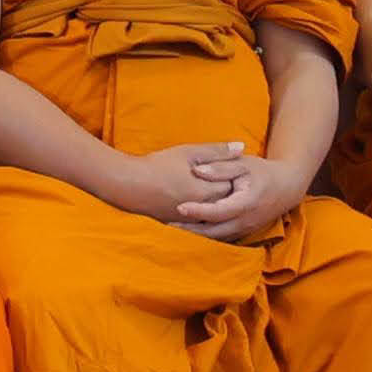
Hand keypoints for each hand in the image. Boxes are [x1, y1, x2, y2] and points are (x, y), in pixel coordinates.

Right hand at [116, 140, 258, 230]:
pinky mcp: (180, 224)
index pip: (234, 186)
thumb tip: (242, 147)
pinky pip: (200, 223)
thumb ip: (217, 151)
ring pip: (214, 215)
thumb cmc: (158, 166)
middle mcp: (202, 209)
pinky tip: (202, 206)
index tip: (238, 169)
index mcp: (207, 191)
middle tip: (232, 181)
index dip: (237, 177)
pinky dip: (204, 215)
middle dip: (230, 192)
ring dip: (217, 205)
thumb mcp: (188, 152)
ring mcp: (191, 219)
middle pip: (226, 202)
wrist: (129, 185)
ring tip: (215, 193)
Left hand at [164, 146, 307, 242]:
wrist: (287, 187)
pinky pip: (222, 237)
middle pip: (214, 231)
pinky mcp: (243, 232)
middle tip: (167, 225)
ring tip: (172, 230)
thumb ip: (221, 167)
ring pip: (217, 238)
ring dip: (196, 236)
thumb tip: (197, 170)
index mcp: (246, 202)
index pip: (219, 211)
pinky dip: (205, 236)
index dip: (199, 210)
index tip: (179, 207)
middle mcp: (246, 220)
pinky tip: (188, 231)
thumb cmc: (262, 172)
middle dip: (190, 230)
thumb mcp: (244, 164)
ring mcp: (245, 229)